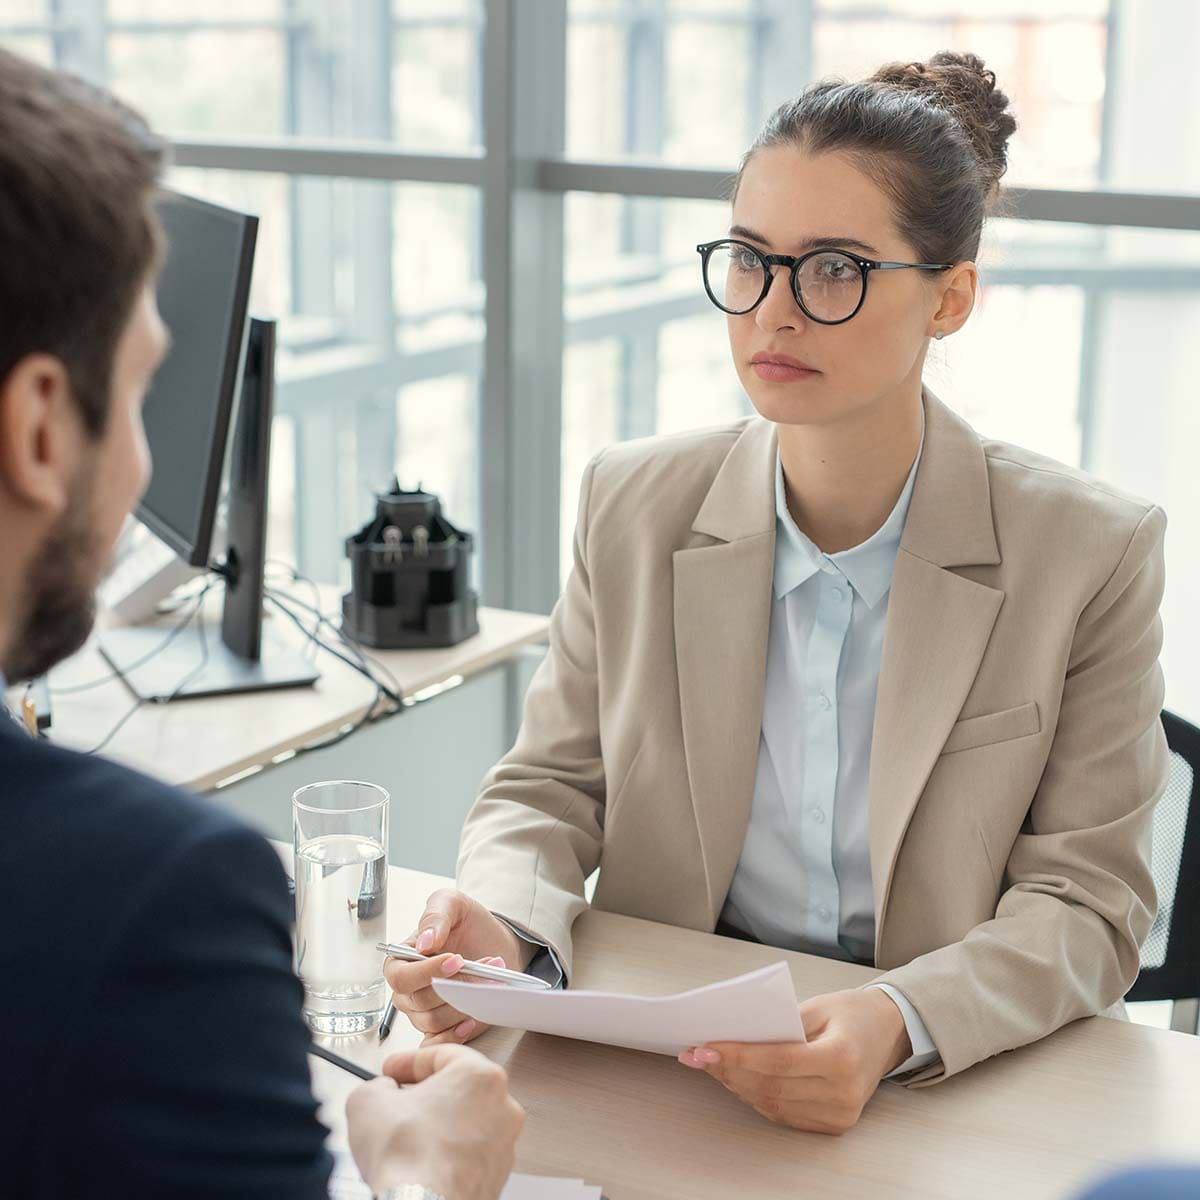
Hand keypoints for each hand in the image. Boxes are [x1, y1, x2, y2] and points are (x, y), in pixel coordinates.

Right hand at [346, 1043, 524, 1199]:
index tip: (393, 1071)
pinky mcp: (496, 1174)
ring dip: (438, 1125)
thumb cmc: (409, 1160)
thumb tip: (379, 1091)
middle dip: (427, 1095)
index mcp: (480, 1076)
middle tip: (399, 1103)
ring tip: (407, 1139)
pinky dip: (448, 1153)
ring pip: (466, 1122)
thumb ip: (376, 1085)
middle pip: (459, 1089)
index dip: (410, 1062)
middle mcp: (501, 1106)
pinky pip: (469, 1153)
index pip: (443, 1055)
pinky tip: (422, 1162)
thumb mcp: (368, 1102)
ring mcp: (503, 1143)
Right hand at [384, 889, 527, 1045]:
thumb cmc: (467, 922)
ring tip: (491, 982)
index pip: (402, 976)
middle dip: (457, 985)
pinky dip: (454, 1035)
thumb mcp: (452, 904)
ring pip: (435, 1021)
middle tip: (487, 966)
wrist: (493, 941)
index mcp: (401, 960)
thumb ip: (436, 916)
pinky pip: (438, 1041)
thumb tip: (424, 943)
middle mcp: (407, 991)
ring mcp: (423, 1012)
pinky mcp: (443, 1027)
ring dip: (466, 1003)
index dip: (427, 972)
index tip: (457, 960)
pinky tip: (472, 1020)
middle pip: (420, 1002)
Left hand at [678, 987, 910, 1133]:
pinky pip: (785, 1114)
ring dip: (738, 1086)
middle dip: (729, 1071)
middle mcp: (842, 1093)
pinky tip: (738, 1080)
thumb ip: (777, 1025)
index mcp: (840, 1058)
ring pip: (773, 1104)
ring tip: (712, 1066)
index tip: (705, 1047)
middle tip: (698, 1056)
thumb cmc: (851, 1012)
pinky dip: (757, 1097)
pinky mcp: (835, 1124)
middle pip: (771, 1086)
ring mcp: (840, 1113)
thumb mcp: (816, 1006)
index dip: (737, 1056)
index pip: (777, 1062)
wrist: (889, 1032)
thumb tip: (731, 1037)